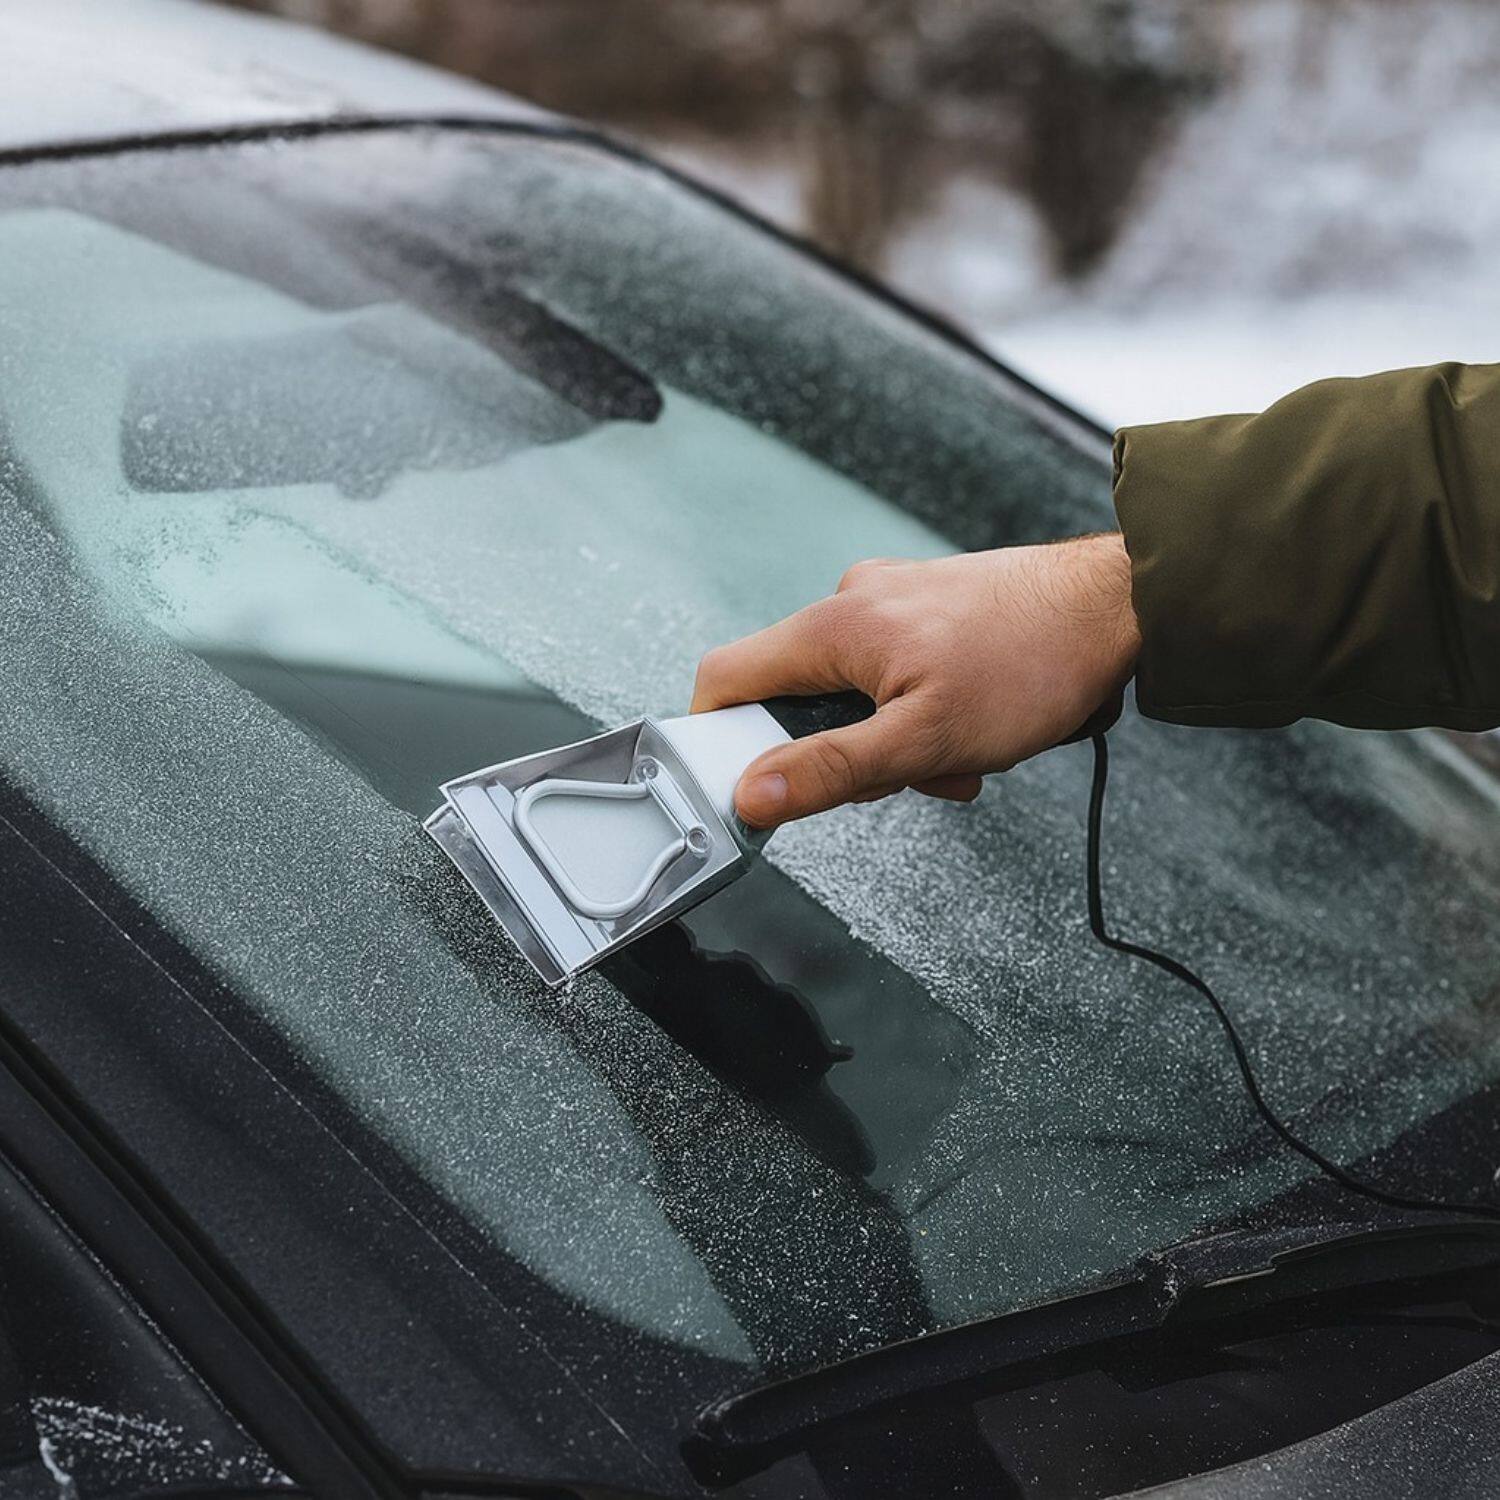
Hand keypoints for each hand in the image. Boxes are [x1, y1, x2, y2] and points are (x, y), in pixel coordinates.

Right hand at [691, 533, 1140, 827]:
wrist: (1119, 604)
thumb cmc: (1031, 663)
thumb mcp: (924, 741)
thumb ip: (831, 770)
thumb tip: (751, 795)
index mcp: (831, 629)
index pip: (724, 681)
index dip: (721, 741)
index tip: (756, 786)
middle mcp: (850, 602)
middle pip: (795, 698)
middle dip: (842, 754)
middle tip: (907, 774)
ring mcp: (890, 600)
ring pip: (852, 694)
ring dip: (893, 741)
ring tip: (960, 754)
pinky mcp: (925, 607)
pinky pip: (893, 673)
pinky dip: (921, 712)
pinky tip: (974, 726)